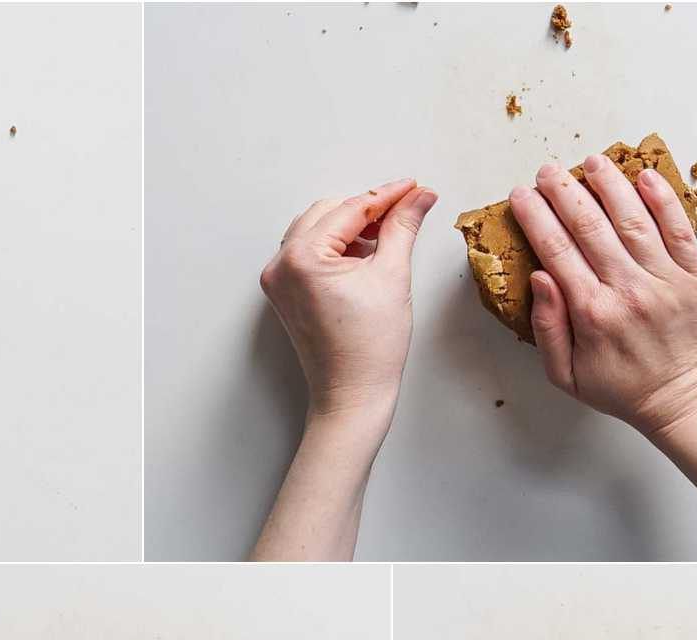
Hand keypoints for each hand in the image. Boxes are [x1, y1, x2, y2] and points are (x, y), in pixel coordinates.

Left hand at [260, 179, 437, 423]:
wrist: (352, 394)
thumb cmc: (370, 347)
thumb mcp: (392, 275)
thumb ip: (403, 227)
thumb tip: (419, 197)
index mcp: (302, 258)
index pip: (350, 209)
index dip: (387, 195)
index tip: (414, 187)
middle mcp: (280, 265)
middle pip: (328, 213)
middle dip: (367, 209)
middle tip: (405, 211)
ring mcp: (277, 280)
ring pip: (316, 230)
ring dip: (350, 227)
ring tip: (386, 237)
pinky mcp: (283, 293)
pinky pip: (308, 253)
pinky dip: (335, 247)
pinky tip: (364, 255)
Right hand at [511, 157, 696, 435]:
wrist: (682, 398)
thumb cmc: (619, 388)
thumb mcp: (565, 374)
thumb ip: (547, 328)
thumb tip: (539, 278)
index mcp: (591, 313)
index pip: (557, 251)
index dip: (536, 218)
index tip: (521, 195)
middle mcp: (627, 289)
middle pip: (590, 227)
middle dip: (564, 193)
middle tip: (548, 170)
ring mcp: (664, 279)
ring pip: (633, 219)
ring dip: (609, 185)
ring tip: (591, 161)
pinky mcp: (695, 274)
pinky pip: (678, 228)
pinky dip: (662, 199)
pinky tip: (643, 176)